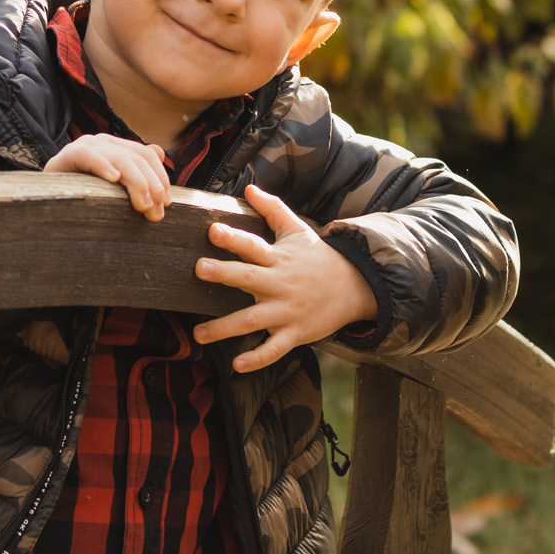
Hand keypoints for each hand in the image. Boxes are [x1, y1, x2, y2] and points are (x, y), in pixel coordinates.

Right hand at [44, 133, 171, 220]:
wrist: (44, 199)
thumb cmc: (81, 195)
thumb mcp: (112, 187)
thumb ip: (136, 172)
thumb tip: (160, 153)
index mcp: (115, 147)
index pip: (146, 156)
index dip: (160, 178)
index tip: (166, 203)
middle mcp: (102, 142)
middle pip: (137, 157)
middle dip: (152, 186)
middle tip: (155, 212)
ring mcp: (85, 146)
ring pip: (121, 158)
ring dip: (136, 183)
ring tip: (141, 205)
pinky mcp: (67, 155)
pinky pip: (88, 156)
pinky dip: (103, 165)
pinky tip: (113, 178)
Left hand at [192, 183, 377, 371]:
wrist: (355, 287)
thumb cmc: (318, 258)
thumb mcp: (298, 230)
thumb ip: (272, 209)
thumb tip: (249, 187)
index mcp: (279, 258)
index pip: (254, 245)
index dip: (233, 237)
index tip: (213, 230)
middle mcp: (281, 284)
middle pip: (249, 278)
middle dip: (225, 274)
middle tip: (200, 269)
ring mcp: (288, 311)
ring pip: (253, 320)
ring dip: (225, 328)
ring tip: (199, 334)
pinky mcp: (295, 333)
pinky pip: (274, 349)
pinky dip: (257, 359)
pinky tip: (237, 366)